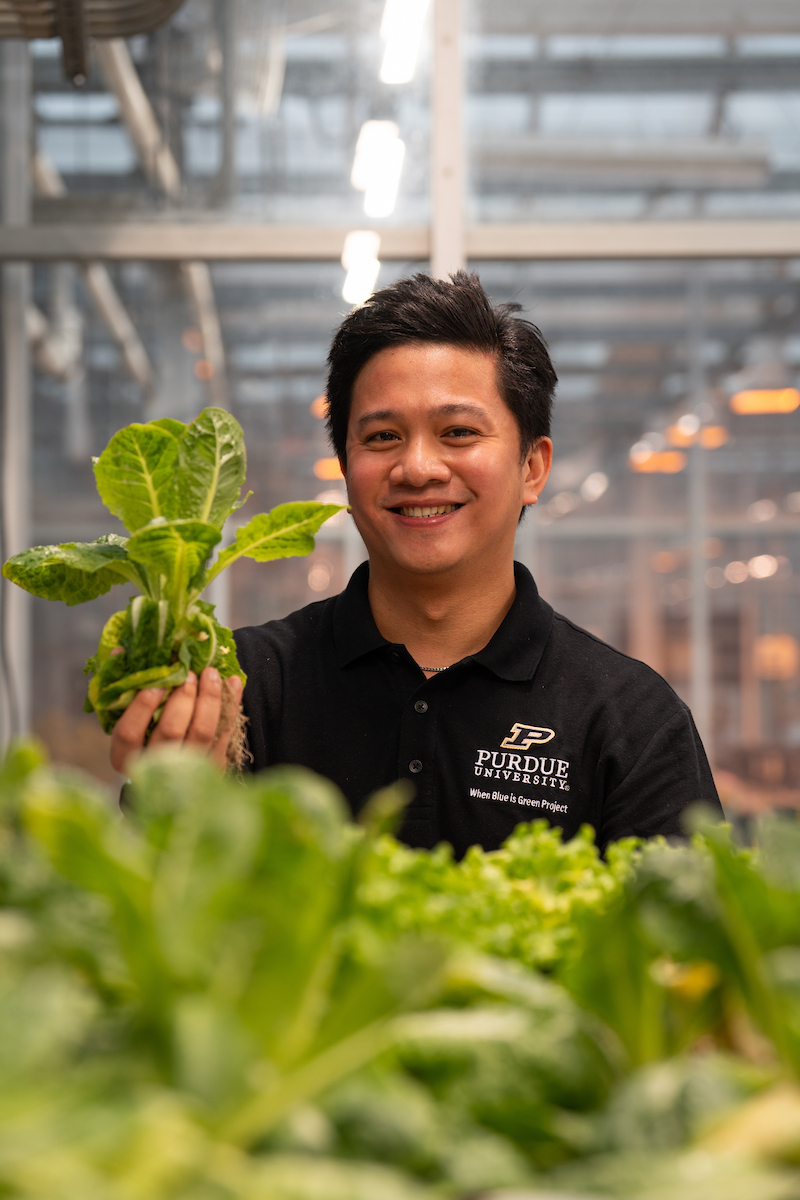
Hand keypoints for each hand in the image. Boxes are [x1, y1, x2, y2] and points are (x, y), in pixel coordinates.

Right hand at [110, 667, 242, 775]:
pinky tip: (232, 682)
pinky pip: (225, 732)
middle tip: (189, 674)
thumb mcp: (127, 719)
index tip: (155, 686)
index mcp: (125, 756)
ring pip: (202, 732)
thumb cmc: (144, 737)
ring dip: (208, 698)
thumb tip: (120, 650)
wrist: (171, 778)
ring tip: (210, 674)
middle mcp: (156, 767)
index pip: (129, 733)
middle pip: (170, 731)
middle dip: (182, 698)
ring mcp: (187, 769)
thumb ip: (124, 688)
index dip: (141, 707)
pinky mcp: (214, 766)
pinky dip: (231, 705)